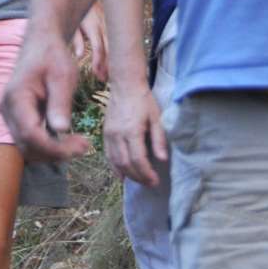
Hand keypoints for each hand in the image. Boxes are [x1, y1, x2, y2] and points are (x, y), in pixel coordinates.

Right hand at [1, 27, 89, 161]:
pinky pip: (30, 140)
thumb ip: (60, 102)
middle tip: (85, 146)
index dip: (54, 147)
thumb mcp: (63, 76)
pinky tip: (69, 140)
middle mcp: (7, 109)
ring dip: (52, 152)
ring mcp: (10, 115)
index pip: (30, 134)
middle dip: (55, 152)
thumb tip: (61, 129)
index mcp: (16, 97)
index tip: (79, 147)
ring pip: (27, 147)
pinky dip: (48, 146)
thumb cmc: (53, 56)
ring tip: (80, 144)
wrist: (41, 44)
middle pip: (27, 145)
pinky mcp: (17, 118)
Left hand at [73, 3, 109, 80]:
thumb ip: (76, 39)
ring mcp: (108, 23)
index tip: (97, 74)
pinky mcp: (110, 22)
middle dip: (108, 65)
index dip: (99, 62)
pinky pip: (114, 39)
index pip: (99, 47)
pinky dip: (114, 51)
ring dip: (111, 60)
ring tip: (107, 76)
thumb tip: (79, 55)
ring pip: (114, 44)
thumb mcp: (71, 22)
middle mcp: (103, 24)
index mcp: (92, 25)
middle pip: (109, 48)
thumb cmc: (74, 8)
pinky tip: (111, 63)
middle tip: (104, 79)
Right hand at [104, 69, 167, 185]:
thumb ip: (159, 140)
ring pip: (115, 162)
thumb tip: (163, 160)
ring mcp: (109, 134)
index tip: (155, 181)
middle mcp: (118, 135)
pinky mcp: (105, 133)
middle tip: (150, 183)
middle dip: (138, 177)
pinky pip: (108, 155)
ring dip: (127, 174)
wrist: (124, 85)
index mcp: (132, 131)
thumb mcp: (156, 118)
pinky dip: (114, 168)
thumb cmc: (143, 100)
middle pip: (126, 164)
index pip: (138, 160)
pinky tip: (121, 176)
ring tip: (139, 180)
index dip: (146, 174)